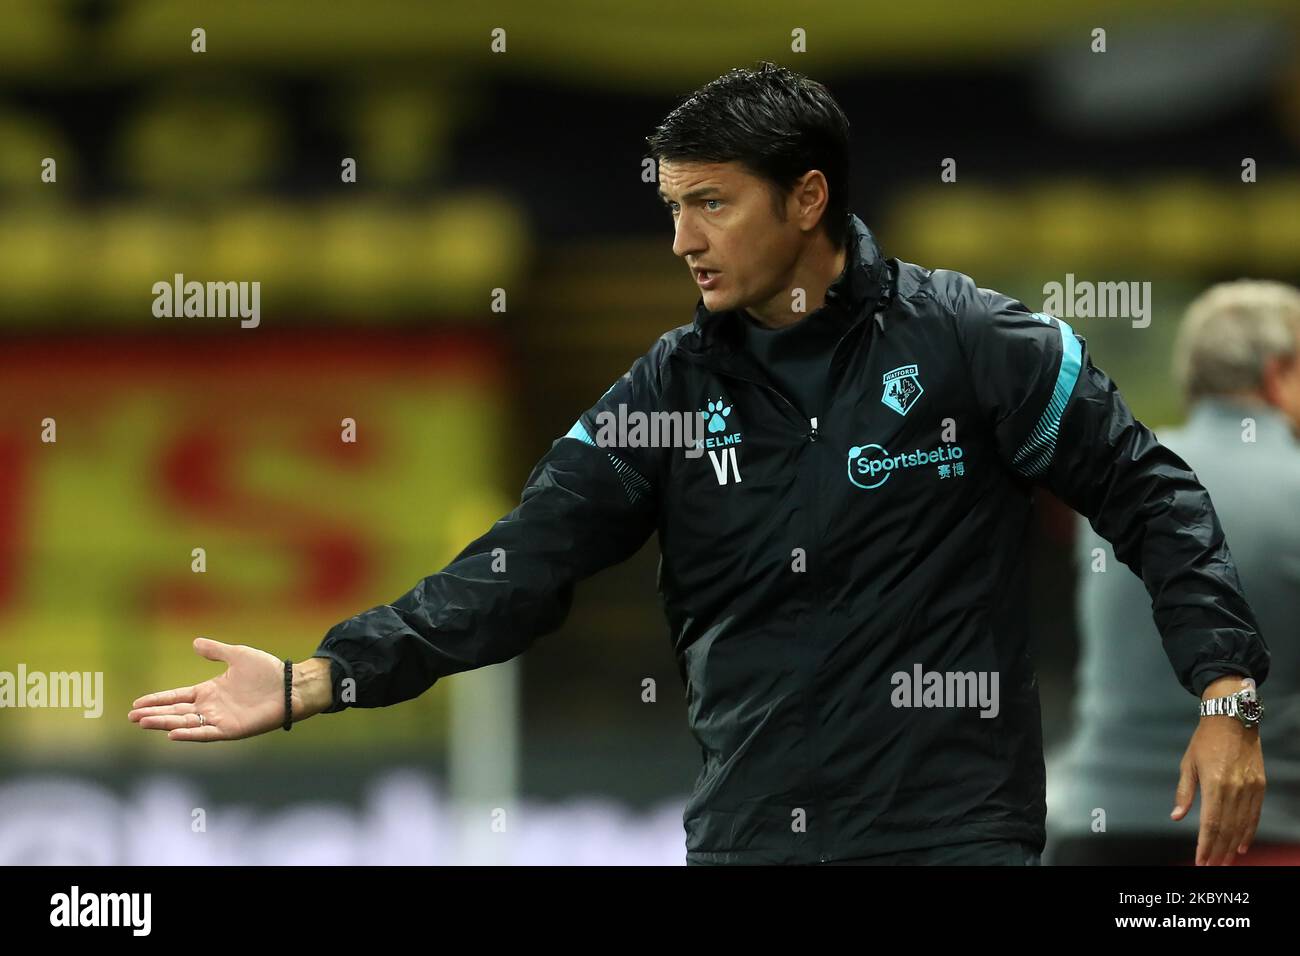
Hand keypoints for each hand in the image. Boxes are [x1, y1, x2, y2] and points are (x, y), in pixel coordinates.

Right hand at [128, 638, 323, 741]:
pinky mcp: (231, 730)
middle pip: (176, 712)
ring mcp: (219, 719)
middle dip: (154, 714)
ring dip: (164, 723)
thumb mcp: (238, 655)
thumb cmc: (267, 671)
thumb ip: (216, 651)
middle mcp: (211, 707)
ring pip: (185, 723)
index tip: (137, 703)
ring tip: (143, 723)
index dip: (157, 700)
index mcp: (210, 690)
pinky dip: (189, 734)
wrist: (290, 685)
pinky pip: (206, 733)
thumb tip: (195, 642)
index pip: (177, 697)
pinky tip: (172, 733)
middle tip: (132, 717)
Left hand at [1171, 677, 1265, 864]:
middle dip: (1218, 850)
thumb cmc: (1204, 741)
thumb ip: (1184, 792)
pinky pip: (1255, 815)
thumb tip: (1176, 817)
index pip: (1210, 823)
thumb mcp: (1188, 763)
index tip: (1200, 860)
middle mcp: (1235, 789)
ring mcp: (1250, 788)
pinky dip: (1248, 832)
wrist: (1232, 720)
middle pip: (1227, 828)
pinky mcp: (1260, 786)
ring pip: (1242, 825)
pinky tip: (1241, 845)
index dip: (1205, 844)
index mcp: (1215, 784)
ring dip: (1232, 845)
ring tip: (1224, 861)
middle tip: (1212, 866)